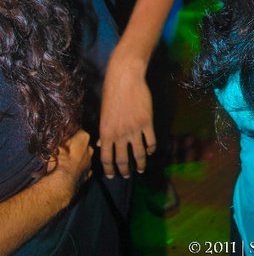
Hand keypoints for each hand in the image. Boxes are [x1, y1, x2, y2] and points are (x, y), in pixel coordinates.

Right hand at [48, 129, 92, 203]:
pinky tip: (70, 171)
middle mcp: (90, 148)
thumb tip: (59, 132)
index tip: (63, 137)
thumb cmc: (58, 161)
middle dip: (74, 145)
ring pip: (84, 156)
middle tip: (63, 150)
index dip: (69, 133)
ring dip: (77, 157)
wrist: (62, 184)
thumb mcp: (55, 145)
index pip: (77, 129)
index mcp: (84, 137)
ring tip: (65, 162)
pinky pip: (83, 168)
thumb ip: (60, 137)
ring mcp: (90, 162)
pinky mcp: (88, 174)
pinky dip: (78, 169)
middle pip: (82, 143)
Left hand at [98, 53, 155, 178]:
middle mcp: (119, 134)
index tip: (112, 175)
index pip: (106, 158)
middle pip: (123, 160)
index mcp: (106, 133)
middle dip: (124, 170)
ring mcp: (134, 129)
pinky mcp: (147, 122)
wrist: (125, 79)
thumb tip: (100, 144)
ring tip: (141, 169)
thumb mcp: (104, 114)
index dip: (109, 169)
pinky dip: (151, 149)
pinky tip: (151, 151)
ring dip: (140, 164)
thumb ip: (104, 131)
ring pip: (139, 154)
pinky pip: (151, 141)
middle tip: (127, 176)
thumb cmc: (112, 94)